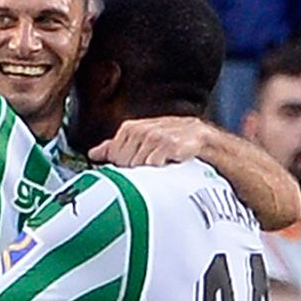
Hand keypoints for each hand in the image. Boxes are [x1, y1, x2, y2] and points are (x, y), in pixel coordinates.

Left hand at [90, 116, 213, 166]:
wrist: (206, 142)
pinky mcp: (172, 145)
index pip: (114, 153)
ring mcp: (157, 137)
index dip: (121, 164)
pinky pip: (155, 165)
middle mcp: (143, 130)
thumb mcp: (143, 141)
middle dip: (133, 169)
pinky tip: (168, 166)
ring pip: (138, 164)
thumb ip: (116, 146)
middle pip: (124, 161)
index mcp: (131, 128)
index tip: (132, 167)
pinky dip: (160, 170)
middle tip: (150, 168)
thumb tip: (93, 153)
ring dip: (148, 171)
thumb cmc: (173, 142)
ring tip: (160, 167)